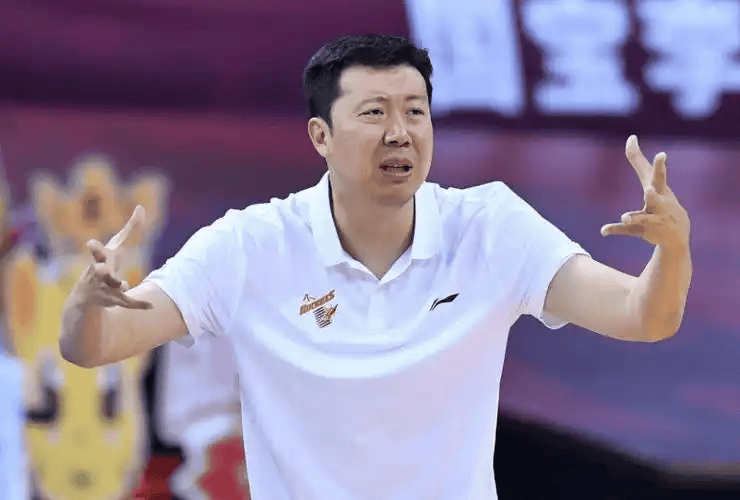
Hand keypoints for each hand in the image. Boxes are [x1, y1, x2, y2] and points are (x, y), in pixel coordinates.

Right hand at [79, 205, 151, 308]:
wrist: (85, 298)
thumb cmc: (104, 264)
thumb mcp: (116, 247)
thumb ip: (130, 229)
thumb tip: (141, 207)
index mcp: (101, 260)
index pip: (98, 252)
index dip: (94, 248)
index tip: (90, 243)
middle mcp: (99, 274)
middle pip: (98, 271)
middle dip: (99, 268)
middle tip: (99, 267)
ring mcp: (105, 288)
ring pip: (112, 287)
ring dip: (118, 284)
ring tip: (124, 284)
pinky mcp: (113, 300)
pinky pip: (127, 302)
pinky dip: (139, 304)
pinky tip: (151, 305)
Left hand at [600, 135, 689, 250]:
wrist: (677, 235)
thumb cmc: (663, 200)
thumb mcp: (653, 181)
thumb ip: (638, 160)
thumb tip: (630, 137)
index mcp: (660, 190)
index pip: (658, 175)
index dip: (656, 164)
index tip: (652, 150)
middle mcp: (658, 204)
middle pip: (655, 196)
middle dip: (653, 193)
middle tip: (649, 190)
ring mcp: (652, 219)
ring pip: (642, 218)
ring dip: (634, 217)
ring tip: (625, 217)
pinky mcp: (643, 231)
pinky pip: (628, 231)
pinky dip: (615, 229)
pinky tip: (604, 230)